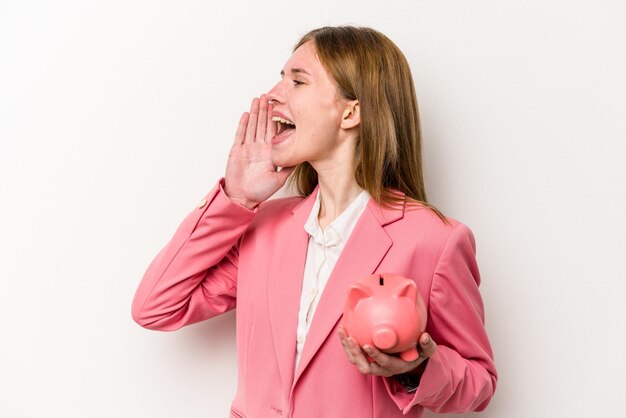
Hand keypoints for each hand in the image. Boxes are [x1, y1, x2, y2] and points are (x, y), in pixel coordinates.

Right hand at [224, 94, 295, 208]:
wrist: (243, 197)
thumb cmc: (260, 191)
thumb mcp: (280, 179)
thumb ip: (289, 166)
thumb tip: (302, 157)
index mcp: (269, 153)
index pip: (274, 132)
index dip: (277, 119)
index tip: (281, 107)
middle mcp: (259, 148)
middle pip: (263, 125)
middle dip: (266, 110)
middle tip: (268, 96)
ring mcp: (248, 147)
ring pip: (252, 126)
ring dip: (255, 112)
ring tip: (258, 99)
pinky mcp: (237, 150)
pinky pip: (241, 134)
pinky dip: (244, 124)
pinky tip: (247, 113)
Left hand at [337, 325, 436, 377]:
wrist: (410, 361)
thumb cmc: (418, 354)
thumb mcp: (426, 352)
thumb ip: (427, 345)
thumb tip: (425, 336)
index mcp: (397, 366)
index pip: (384, 363)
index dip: (375, 356)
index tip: (367, 345)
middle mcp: (383, 368)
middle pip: (365, 367)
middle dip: (356, 354)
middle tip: (350, 338)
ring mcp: (374, 365)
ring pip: (356, 362)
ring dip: (348, 348)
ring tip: (343, 332)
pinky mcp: (367, 360)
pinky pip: (354, 356)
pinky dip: (346, 345)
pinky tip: (343, 330)